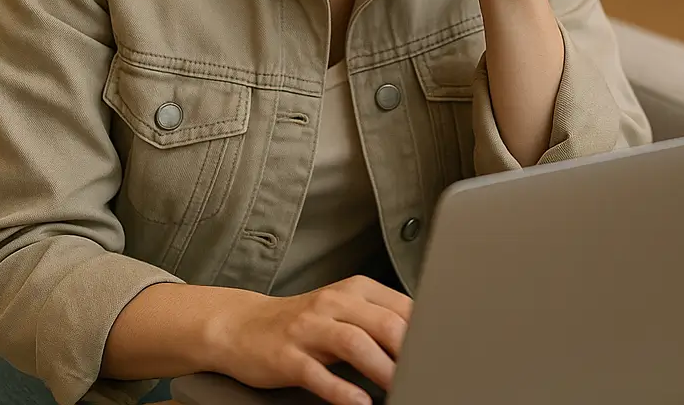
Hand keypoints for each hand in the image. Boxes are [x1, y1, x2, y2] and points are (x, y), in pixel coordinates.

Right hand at [206, 275, 411, 404]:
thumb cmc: (304, 322)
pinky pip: (318, 374)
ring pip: (354, 343)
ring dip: (381, 369)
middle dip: (408, 352)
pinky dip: (341, 390)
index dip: (423, 333)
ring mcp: (309, 328)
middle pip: (383, 323)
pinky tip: (360, 403)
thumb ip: (379, 319)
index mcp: (354, 289)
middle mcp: (333, 302)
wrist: (243, 326)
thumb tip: (422, 340)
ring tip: (399, 390)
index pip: (400, 307)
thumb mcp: (343, 310)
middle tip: (425, 375)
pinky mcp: (288, 356)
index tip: (439, 355)